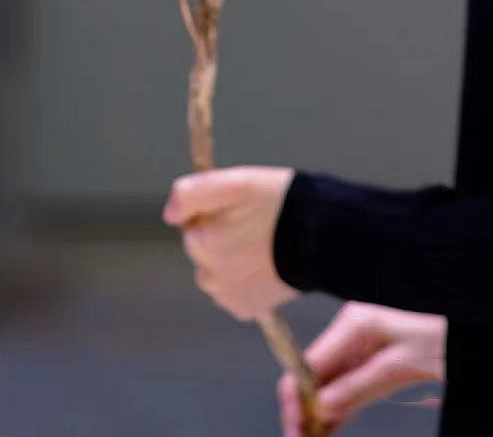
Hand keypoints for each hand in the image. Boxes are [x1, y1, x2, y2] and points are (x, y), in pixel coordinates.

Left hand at [162, 165, 297, 321]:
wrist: (323, 238)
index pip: (191, 225)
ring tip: (262, 245)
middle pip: (203, 250)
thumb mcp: (235, 182)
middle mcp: (210, 276)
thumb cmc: (279, 204)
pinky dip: (242, 280)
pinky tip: (264, 266)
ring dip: (229, 260)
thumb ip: (193, 194)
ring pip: (215, 272)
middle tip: (253, 224)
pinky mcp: (246, 309)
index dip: (213, 213)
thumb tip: (169, 215)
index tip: (238, 208)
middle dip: (220, 237)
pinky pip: (231, 291)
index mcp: (203, 243)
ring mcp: (228, 296)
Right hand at [278, 301, 445, 434]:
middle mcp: (348, 339)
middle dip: (301, 408)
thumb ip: (356, 386)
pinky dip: (331, 417)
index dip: (296, 392)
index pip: (310, 359)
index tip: (295, 421)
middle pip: (311, 376)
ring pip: (323, 390)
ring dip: (313, 416)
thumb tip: (321, 406)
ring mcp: (355, 357)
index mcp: (352, 326)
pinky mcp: (365, 374)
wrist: (457, 345)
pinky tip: (322, 434)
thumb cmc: (436, 347)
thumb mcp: (395, 367)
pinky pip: (342, 397)